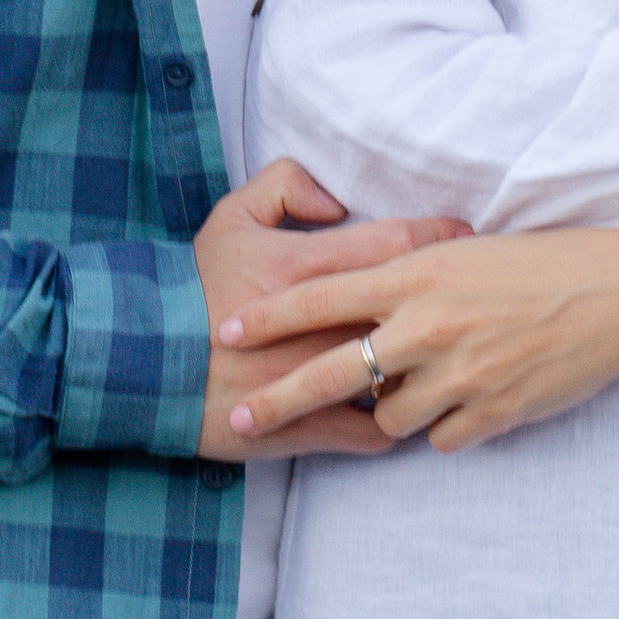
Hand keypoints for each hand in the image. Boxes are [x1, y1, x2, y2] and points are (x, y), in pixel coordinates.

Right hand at [192, 161, 464, 461]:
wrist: (141, 358)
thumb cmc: (193, 284)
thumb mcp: (231, 217)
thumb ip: (287, 186)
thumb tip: (339, 200)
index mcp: (303, 268)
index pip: (394, 245)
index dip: (440, 238)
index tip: (467, 238)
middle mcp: (317, 325)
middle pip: (408, 310)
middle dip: (450, 301)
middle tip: (476, 294)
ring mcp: (314, 381)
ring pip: (397, 378)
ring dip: (430, 370)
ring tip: (455, 360)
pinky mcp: (304, 428)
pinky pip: (371, 433)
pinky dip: (399, 423)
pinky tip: (416, 414)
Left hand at [215, 223, 618, 454]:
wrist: (613, 296)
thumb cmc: (535, 264)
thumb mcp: (459, 252)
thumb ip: (405, 278)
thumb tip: (359, 305)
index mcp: (416, 276)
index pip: (324, 295)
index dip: (272, 315)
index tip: (228, 328)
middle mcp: (427, 327)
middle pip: (332, 371)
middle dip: (277, 397)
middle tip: (237, 415)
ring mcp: (459, 375)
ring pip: (387, 417)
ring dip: (386, 412)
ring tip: (409, 393)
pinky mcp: (490, 414)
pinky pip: (440, 438)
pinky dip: (442, 427)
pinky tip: (463, 405)